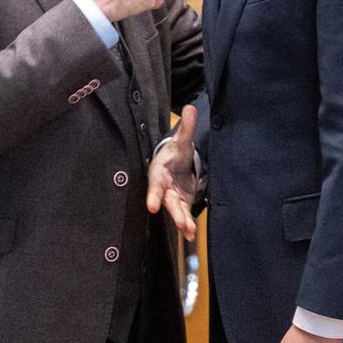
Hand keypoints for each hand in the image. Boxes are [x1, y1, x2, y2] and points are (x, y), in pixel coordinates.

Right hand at [145, 104, 199, 237]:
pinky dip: (186, 225)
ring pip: (175, 211)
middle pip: (167, 201)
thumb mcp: (182, 140)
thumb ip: (186, 127)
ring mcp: (171, 197)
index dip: (153, 195)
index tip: (152, 207)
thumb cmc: (176, 152)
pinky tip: (190, 235)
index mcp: (158, 171)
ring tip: (188, 231)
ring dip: (182, 221)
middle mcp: (163, 187)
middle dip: (174, 212)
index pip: (155, 184)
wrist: (176, 163)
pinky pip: (183, 215)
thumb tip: (190, 107)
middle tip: (181, 223)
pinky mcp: (180, 203)